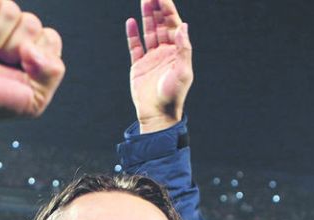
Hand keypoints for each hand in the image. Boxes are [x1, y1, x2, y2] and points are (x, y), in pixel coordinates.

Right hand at [0, 0, 64, 129]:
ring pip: (12, 11)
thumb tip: (36, 47)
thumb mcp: (30, 101)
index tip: (20, 71)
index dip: (37, 56)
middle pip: (32, 24)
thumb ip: (51, 75)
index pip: (50, 39)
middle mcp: (14, 33)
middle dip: (14, 49)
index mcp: (32, 54)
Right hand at [126, 0, 192, 132]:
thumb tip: (183, 26)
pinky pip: (135, 46)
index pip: (173, 26)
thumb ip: (183, 49)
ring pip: (149, 31)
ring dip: (147, 16)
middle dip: (157, 8)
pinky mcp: (139, 65)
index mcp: (177, 53)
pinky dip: (132, 34)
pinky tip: (130, 21)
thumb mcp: (183, 72)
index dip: (168, 10)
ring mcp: (152, 58)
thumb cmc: (173, 96)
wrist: (158, 115)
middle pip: (161, 25)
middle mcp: (165, 53)